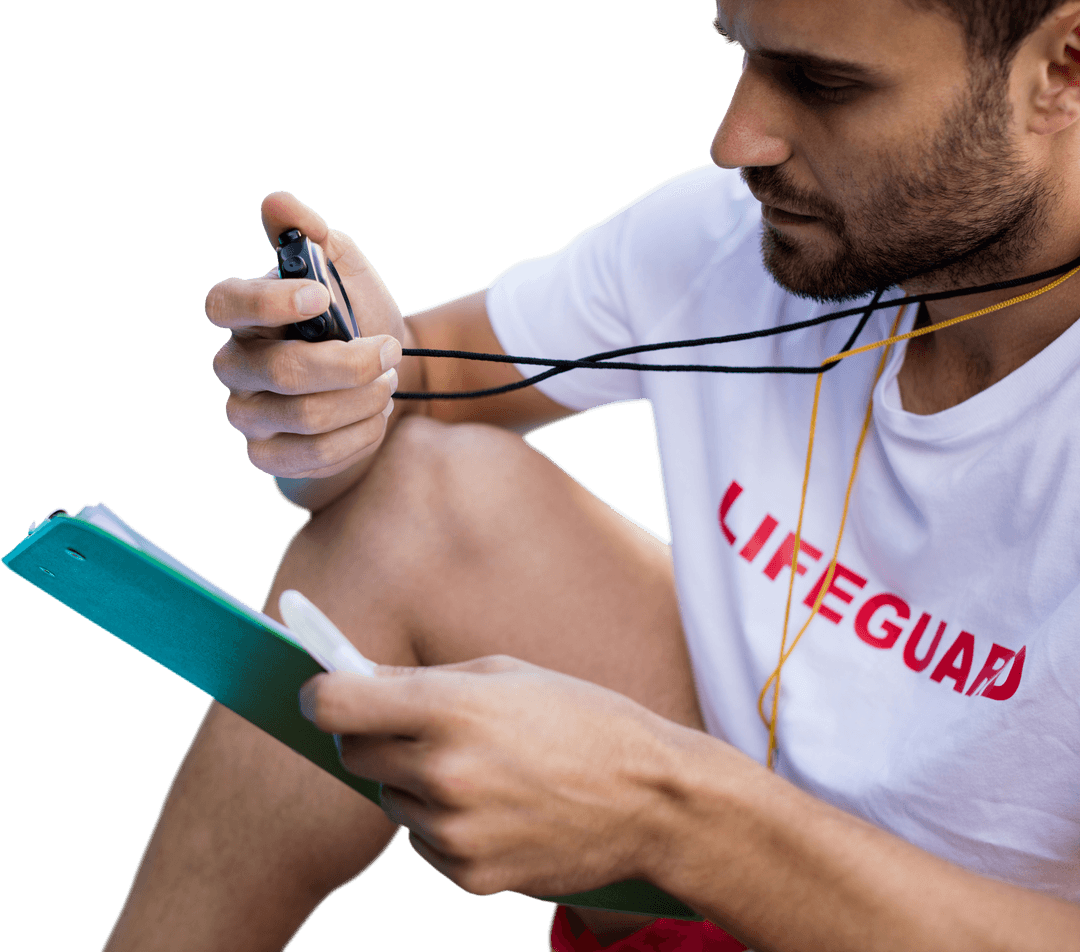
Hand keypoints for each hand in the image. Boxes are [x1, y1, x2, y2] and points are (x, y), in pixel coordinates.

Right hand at [207, 191, 404, 478]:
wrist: (390, 386)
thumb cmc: (359, 324)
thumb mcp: (348, 272)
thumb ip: (316, 236)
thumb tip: (279, 204)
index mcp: (247, 316)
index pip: (224, 303)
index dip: (267, 301)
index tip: (320, 297)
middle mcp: (237, 366)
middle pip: (281, 370)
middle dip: (350, 364)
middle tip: (390, 353)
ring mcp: (249, 416)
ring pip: (304, 416)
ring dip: (362, 399)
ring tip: (388, 383)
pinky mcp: (270, 457)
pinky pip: (314, 454)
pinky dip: (359, 435)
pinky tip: (378, 417)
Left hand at [298, 656, 681, 897]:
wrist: (649, 798)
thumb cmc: (583, 719)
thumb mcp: (508, 674)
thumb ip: (426, 680)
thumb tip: (360, 683)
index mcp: (452, 708)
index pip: (337, 705)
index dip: (320, 695)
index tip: (322, 693)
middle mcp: (443, 771)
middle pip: (353, 753)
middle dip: (372, 736)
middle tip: (414, 728)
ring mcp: (455, 829)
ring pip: (390, 800)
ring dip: (414, 783)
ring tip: (479, 769)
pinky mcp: (469, 875)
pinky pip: (423, 843)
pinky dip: (444, 825)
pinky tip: (496, 807)